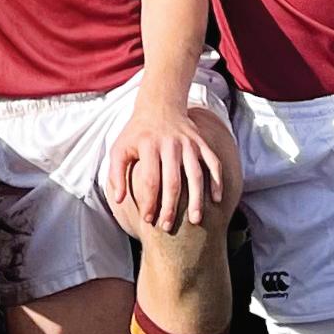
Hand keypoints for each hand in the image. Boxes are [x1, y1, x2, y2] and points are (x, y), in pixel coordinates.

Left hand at [108, 100, 223, 234]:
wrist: (159, 106)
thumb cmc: (136, 134)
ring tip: (196, 220)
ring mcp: (188, 143)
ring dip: (197, 199)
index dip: (149, 201)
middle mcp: (170, 144)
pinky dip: (216, 181)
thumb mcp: (119, 148)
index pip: (150, 179)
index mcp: (148, 145)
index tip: (148, 219)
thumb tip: (118, 199)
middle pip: (173, 181)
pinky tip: (216, 200)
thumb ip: (116, 173)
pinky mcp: (201, 143)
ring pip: (196, 174)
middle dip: (171, 206)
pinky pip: (213, 163)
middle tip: (168, 227)